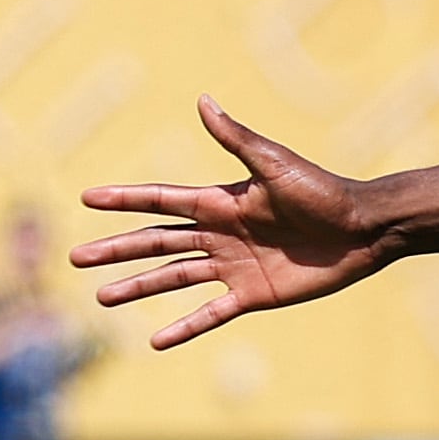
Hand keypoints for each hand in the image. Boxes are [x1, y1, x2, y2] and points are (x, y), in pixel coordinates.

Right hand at [71, 100, 394, 348]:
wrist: (363, 230)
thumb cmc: (323, 191)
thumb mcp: (274, 164)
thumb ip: (235, 138)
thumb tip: (201, 99)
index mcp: (220, 201)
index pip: (160, 200)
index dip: (124, 199)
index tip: (86, 198)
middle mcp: (220, 234)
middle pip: (156, 243)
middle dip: (116, 250)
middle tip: (75, 258)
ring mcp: (233, 266)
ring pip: (173, 278)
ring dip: (138, 287)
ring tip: (101, 298)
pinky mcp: (253, 295)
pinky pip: (210, 313)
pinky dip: (184, 327)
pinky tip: (156, 340)